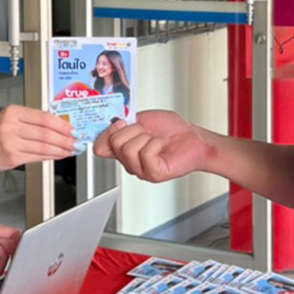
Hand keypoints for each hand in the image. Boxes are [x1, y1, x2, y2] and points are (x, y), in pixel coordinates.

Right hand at [0, 105, 79, 170]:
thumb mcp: (13, 117)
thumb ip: (34, 120)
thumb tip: (61, 126)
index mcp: (14, 113)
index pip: (44, 118)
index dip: (62, 125)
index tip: (73, 129)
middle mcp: (11, 127)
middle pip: (45, 133)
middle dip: (65, 139)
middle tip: (76, 141)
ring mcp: (10, 143)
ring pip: (43, 146)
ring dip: (60, 149)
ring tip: (71, 150)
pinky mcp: (11, 157)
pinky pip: (36, 157)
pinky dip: (50, 156)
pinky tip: (58, 155)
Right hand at [93, 110, 209, 183]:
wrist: (194, 138)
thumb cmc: (172, 130)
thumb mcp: (143, 120)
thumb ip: (124, 124)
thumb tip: (109, 123)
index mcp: (124, 148)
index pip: (99, 147)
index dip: (105, 133)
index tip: (118, 121)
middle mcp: (130, 161)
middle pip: (113, 144)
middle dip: (132, 130)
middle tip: (146, 130)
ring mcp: (141, 169)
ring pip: (128, 149)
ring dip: (146, 137)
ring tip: (156, 139)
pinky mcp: (153, 173)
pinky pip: (146, 154)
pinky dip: (157, 143)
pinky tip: (163, 145)